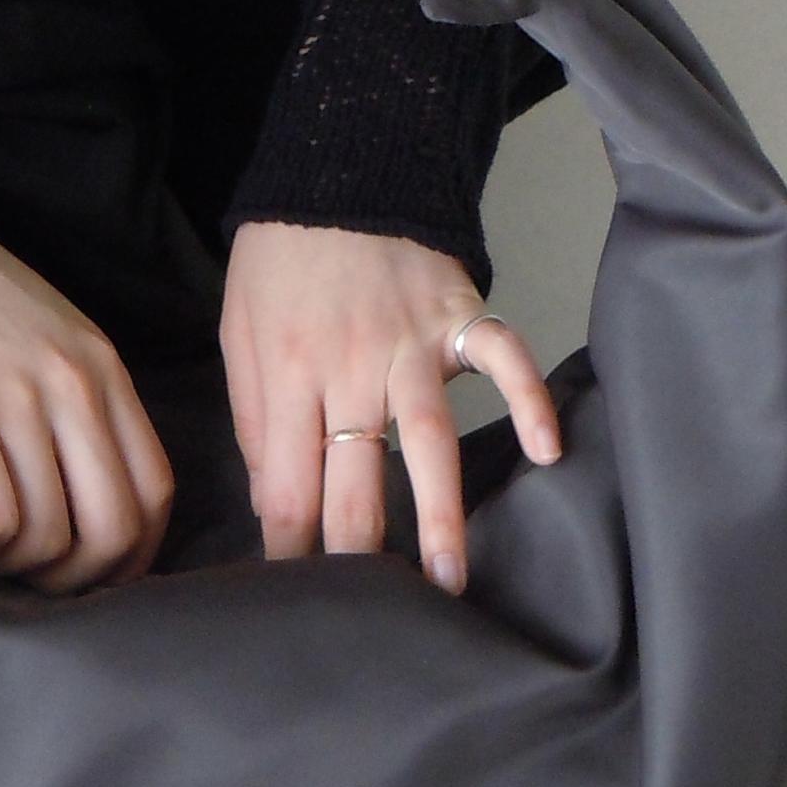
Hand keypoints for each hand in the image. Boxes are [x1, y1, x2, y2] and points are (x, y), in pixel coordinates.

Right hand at [0, 90, 174, 592]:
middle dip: (76, 578)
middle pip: (117, 524)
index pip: (157, 487)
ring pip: (54, 531)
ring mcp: (21, 393)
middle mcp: (76, 381)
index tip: (85, 571)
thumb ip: (69, 391)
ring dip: (13, 564)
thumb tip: (76, 481)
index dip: (131, 553)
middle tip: (25, 577)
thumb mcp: (37, 326)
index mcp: (101, 364)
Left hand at [218, 221, 562, 595]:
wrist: (338, 165)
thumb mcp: (240, 332)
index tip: (297, 599)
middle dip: (358, 556)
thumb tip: (273, 502)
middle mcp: (350, 366)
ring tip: (448, 578)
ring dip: (440, 513)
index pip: (287, 485)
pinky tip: (546, 452)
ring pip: (428, 439)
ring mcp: (412, 343)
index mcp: (287, 374)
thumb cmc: (281, 258)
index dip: (289, 549)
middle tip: (370, 622)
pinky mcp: (461, 314)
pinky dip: (529, 400)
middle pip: (354, 478)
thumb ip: (257, 416)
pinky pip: (503, 360)